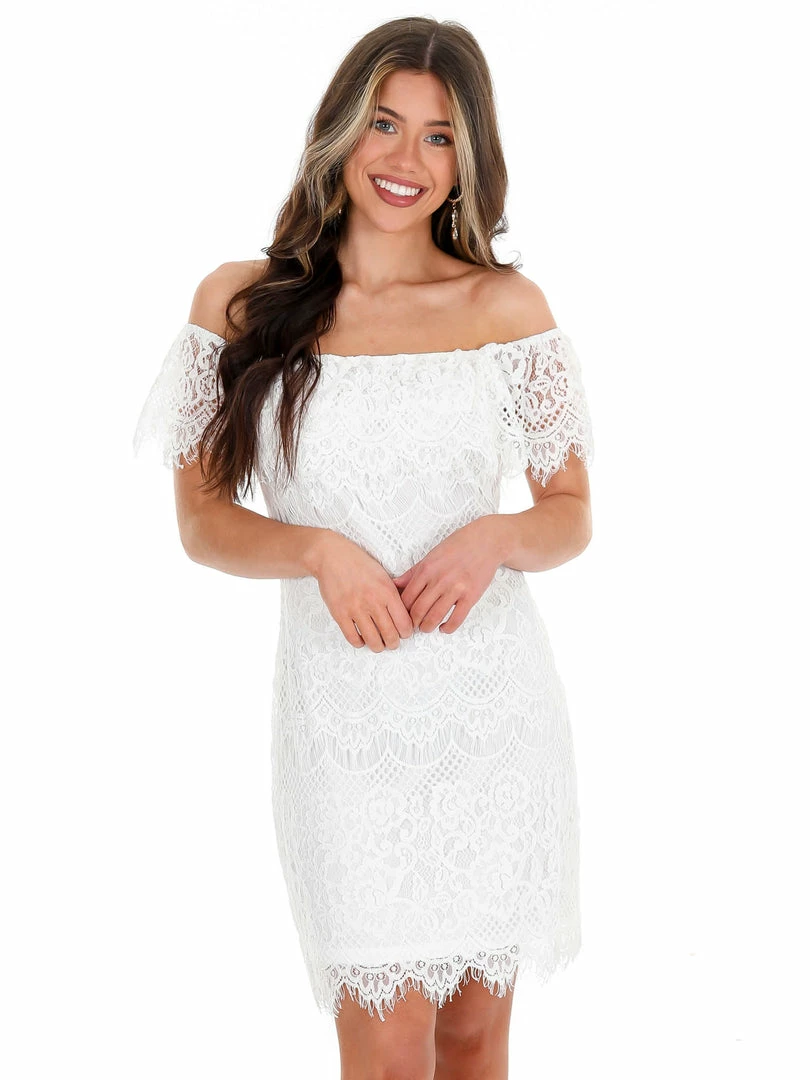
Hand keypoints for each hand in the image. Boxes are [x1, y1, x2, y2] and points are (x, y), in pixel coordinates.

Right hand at [313, 532, 414, 651]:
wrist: (332, 557)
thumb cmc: (358, 564)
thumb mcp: (383, 575)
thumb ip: (394, 593)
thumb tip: (406, 612)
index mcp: (387, 591)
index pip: (404, 623)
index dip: (406, 633)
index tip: (404, 633)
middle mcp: (373, 602)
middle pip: (390, 635)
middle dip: (393, 643)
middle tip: (392, 642)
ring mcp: (355, 609)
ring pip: (373, 641)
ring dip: (378, 646)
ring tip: (378, 644)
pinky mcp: (339, 614)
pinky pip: (353, 638)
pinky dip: (359, 643)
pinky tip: (361, 639)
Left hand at [392, 517, 502, 634]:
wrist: (486, 541)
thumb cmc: (458, 546)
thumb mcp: (431, 555)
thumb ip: (413, 572)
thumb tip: (395, 584)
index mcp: (426, 569)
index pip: (406, 598)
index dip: (402, 611)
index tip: (402, 616)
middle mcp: (439, 580)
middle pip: (418, 610)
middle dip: (413, 622)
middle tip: (413, 626)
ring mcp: (455, 589)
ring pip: (434, 617)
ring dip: (427, 627)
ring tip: (426, 628)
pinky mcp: (471, 596)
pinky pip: (456, 619)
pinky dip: (448, 628)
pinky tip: (444, 628)